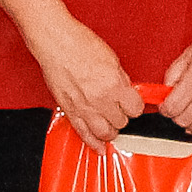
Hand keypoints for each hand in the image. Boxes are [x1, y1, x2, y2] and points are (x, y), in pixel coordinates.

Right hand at [28, 15, 143, 142]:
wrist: (55, 43)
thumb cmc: (79, 44)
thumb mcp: (111, 59)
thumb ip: (121, 80)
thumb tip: (127, 93)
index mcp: (114, 84)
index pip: (135, 108)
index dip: (135, 106)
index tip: (132, 104)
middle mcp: (100, 99)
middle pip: (121, 122)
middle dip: (123, 117)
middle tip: (120, 110)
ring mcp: (83, 107)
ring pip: (105, 133)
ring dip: (111, 132)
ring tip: (112, 127)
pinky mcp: (69, 110)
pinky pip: (83, 133)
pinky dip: (93, 144)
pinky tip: (100, 148)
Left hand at [161, 16, 191, 136]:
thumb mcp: (189, 53)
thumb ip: (173, 73)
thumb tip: (166, 88)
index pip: (172, 107)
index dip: (164, 108)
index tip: (164, 104)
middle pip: (182, 120)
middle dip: (174, 115)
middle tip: (175, 106)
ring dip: (187, 123)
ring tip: (186, 113)